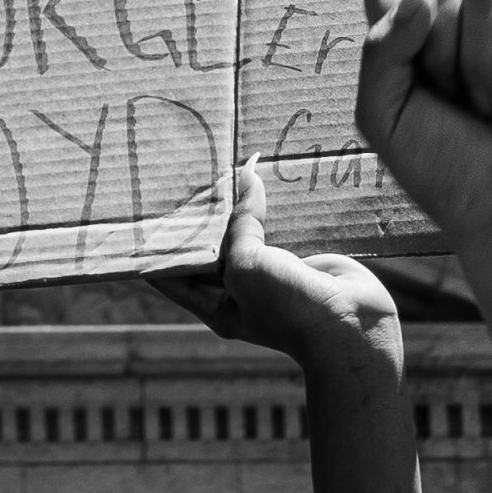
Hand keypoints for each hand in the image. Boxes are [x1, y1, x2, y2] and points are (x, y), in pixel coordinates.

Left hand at [160, 160, 402, 382]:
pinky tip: (260, 173)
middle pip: (210, 244)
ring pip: (245, 231)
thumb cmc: (289, 307)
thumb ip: (240, 223)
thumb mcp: (247, 265)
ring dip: (237, 203)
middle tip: (180, 174)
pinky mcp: (298, 258)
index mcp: (216, 304)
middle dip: (200, 214)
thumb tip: (245, 177)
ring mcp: (270, 272)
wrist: (352, 328)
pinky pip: (277, 225)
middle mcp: (239, 288)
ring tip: (218, 164)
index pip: (174, 270)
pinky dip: (270, 203)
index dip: (158, 243)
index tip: (139, 210)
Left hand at [355, 0, 491, 247]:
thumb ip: (380, 49)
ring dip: (478, 63)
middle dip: (438, 47)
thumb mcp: (382, 115)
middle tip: (450, 96)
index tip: (407, 62)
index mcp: (410, 39)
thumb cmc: (443, 169)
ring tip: (486, 105)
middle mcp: (457, 29)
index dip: (396, 11)